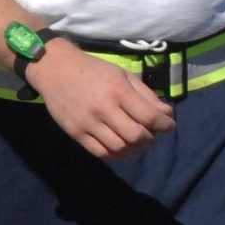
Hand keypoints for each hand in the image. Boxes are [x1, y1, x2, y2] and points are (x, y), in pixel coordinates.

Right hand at [30, 40, 173, 159]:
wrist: (55, 70)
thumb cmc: (94, 70)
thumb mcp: (122, 74)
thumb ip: (145, 95)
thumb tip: (166, 114)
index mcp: (118, 89)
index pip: (149, 116)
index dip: (165, 125)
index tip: (169, 126)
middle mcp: (103, 108)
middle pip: (136, 136)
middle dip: (150, 139)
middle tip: (152, 134)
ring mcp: (88, 123)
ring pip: (120, 148)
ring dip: (134, 148)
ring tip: (137, 141)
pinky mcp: (76, 133)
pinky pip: (101, 153)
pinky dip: (116, 154)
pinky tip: (121, 146)